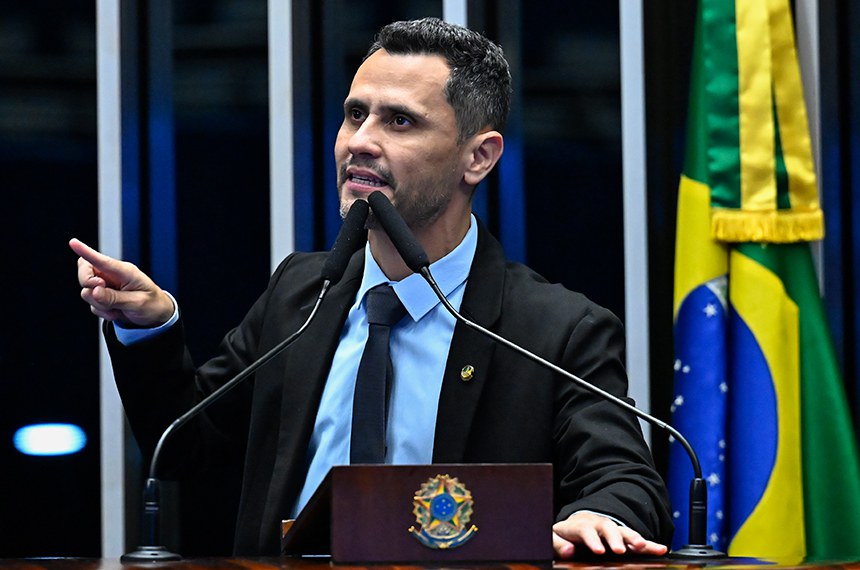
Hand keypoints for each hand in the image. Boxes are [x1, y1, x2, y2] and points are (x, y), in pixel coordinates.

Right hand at [70, 238, 174, 326]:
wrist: (156, 316)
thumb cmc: (151, 304)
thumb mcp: (137, 303)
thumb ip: (114, 298)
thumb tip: (93, 291)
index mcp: (125, 271)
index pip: (102, 260)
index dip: (86, 251)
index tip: (73, 242)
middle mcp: (113, 275)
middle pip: (85, 271)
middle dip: (87, 284)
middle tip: (99, 294)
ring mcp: (107, 286)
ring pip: (86, 291)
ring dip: (99, 304)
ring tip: (118, 309)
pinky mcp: (103, 297)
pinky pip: (92, 304)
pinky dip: (102, 311)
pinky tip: (117, 313)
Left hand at [552, 512, 667, 558]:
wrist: (576, 526)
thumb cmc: (565, 536)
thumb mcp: (555, 538)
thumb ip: (558, 544)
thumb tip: (569, 551)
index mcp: (580, 525)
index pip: (586, 531)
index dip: (592, 540)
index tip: (599, 550)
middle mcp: (598, 524)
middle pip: (608, 527)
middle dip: (615, 538)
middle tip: (620, 550)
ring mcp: (612, 530)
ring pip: (624, 531)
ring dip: (633, 538)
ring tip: (642, 547)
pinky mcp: (622, 538)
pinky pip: (637, 540)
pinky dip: (649, 545)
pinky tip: (661, 549)